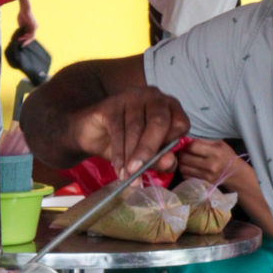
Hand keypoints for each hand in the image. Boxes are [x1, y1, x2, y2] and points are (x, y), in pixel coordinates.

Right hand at [69, 85, 188, 177]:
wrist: (92, 133)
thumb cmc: (126, 143)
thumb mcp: (146, 155)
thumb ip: (161, 159)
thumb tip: (170, 162)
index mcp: (169, 107)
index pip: (180, 123)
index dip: (171, 144)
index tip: (162, 161)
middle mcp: (153, 96)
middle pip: (159, 122)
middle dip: (149, 150)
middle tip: (140, 172)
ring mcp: (132, 96)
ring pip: (136, 128)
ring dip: (131, 156)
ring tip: (128, 176)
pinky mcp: (112, 103)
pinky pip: (117, 129)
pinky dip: (118, 152)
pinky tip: (118, 168)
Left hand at [175, 138, 238, 186]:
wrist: (236, 174)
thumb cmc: (227, 156)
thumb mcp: (220, 144)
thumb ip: (204, 141)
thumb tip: (187, 140)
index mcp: (215, 152)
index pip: (193, 146)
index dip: (187, 145)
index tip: (188, 145)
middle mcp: (210, 165)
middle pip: (185, 158)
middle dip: (182, 153)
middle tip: (185, 152)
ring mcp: (206, 175)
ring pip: (183, 168)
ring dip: (182, 163)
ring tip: (186, 160)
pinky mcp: (203, 182)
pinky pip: (186, 176)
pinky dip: (185, 171)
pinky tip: (190, 168)